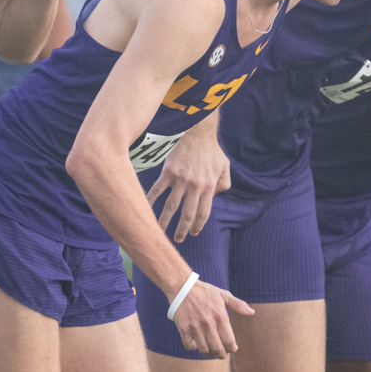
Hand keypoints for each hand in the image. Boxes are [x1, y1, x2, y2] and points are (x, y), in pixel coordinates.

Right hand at [147, 126, 230, 241]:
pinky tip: (145, 210)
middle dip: (182, 229)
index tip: (193, 233)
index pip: (203, 213)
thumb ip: (224, 183)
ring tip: (160, 231)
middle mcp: (195, 187)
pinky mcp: (168, 173)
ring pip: (171, 207)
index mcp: (209, 187)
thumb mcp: (225, 166)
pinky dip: (150, 201)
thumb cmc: (212, 149)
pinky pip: (157, 190)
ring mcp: (180, 180)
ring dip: (165, 221)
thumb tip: (216, 195)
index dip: (198, 225)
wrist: (198, 132)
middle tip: (177, 239)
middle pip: (187, 214)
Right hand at [171, 278, 254, 355]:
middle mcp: (208, 323)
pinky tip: (196, 342)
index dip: (232, 349)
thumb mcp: (223, 295)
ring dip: (209, 352)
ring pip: (204, 350)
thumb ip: (238, 304)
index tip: (232, 349)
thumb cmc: (205, 292)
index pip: (229, 342)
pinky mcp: (183, 329)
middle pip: (218, 349)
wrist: (182, 287)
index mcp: (220, 316)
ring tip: (211, 349)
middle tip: (222, 353)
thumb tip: (251, 312)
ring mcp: (195, 327)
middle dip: (222, 354)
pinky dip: (193, 347)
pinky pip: (189, 346)